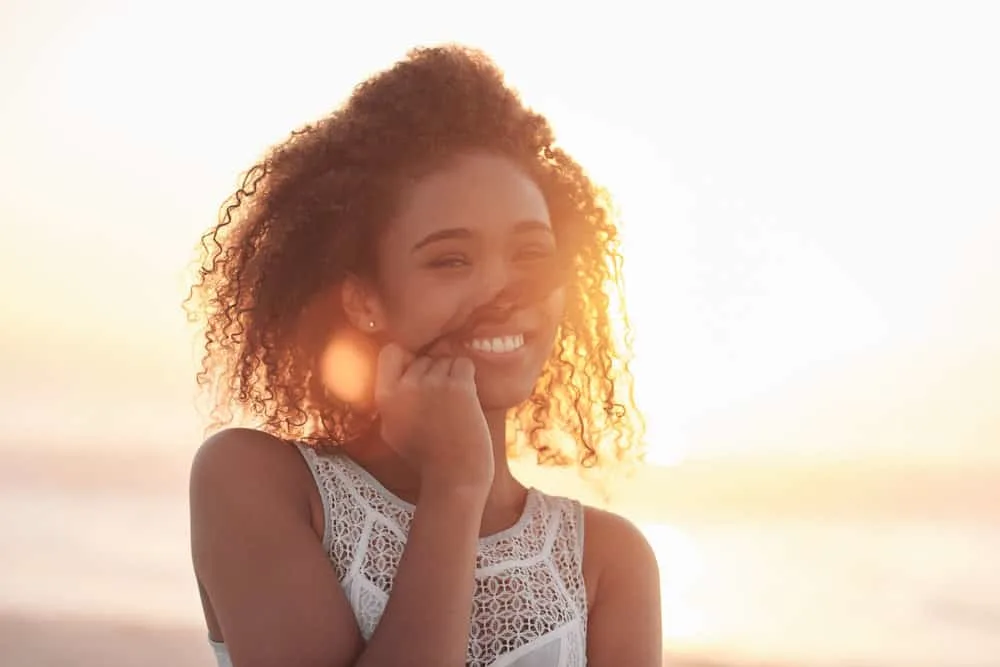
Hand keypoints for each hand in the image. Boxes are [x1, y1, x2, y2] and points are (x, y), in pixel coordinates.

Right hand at [373, 343, 493, 493]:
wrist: (455, 478)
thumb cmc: (426, 457)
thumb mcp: (392, 430)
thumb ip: (392, 399)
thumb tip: (402, 366)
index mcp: (385, 397)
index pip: (391, 351)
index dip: (407, 360)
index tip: (418, 378)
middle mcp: (405, 387)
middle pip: (424, 358)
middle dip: (434, 375)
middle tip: (441, 407)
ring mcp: (432, 385)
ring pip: (445, 360)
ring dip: (453, 378)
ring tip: (453, 409)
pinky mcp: (459, 387)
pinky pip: (464, 364)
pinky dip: (469, 378)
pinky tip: (467, 401)